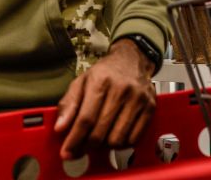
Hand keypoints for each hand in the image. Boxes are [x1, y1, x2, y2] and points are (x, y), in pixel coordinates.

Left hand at [53, 38, 155, 159]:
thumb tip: (60, 127)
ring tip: (99, 139)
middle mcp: (121, 90)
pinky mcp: (150, 107)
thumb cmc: (105, 72)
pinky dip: (122, 144)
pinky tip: (115, 136)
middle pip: (100, 132)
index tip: (66, 152)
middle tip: (80, 148)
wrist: (132, 59)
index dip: (74, 140)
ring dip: (105, 146)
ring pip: (117, 139)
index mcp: (101, 81)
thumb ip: (69, 104)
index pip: (85, 119)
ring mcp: (138, 99)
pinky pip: (134, 139)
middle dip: (86, 146)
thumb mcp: (81, 82)